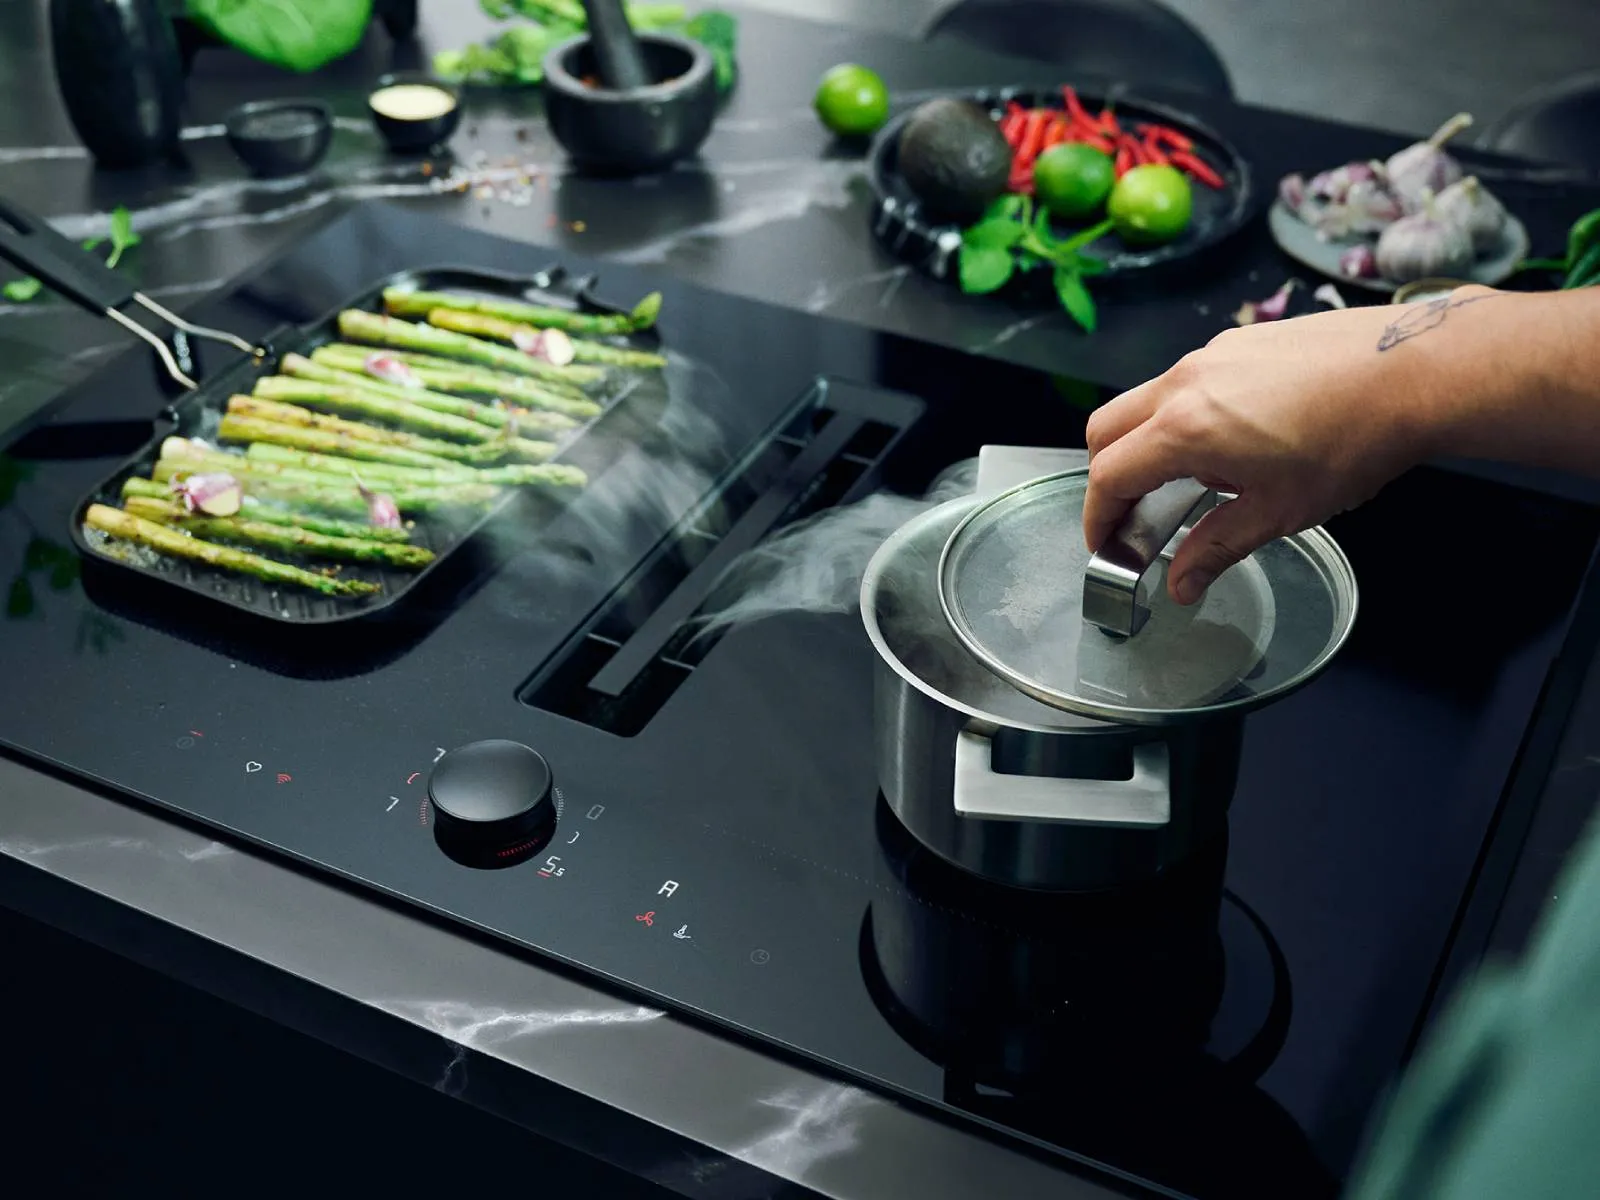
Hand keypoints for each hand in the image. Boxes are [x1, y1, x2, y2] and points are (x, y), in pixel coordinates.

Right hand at [1083, 293, 1488, 604]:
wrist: (1414, 370)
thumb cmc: (1351, 443)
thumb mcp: (1278, 512)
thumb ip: (1216, 548)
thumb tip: (1181, 585)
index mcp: (1183, 430)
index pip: (1109, 475)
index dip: (1098, 516)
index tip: (1105, 544)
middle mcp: (1185, 383)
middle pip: (1107, 428)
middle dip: (1107, 475)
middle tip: (1130, 514)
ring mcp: (1212, 355)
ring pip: (1146, 400)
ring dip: (1147, 443)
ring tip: (1194, 482)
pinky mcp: (1241, 341)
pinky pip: (1187, 380)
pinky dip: (1183, 415)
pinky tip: (1234, 442)